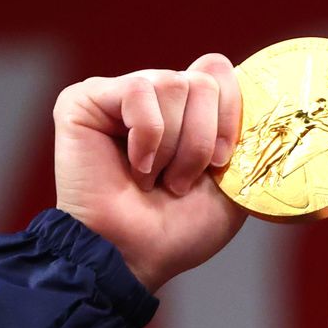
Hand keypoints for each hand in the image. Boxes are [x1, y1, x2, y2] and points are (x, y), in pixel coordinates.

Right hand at [52, 53, 245, 291]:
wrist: (134, 255)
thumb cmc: (178, 229)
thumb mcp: (232, 181)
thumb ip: (242, 129)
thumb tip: (235, 73)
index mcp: (185, 110)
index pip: (219, 71)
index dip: (229, 118)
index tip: (220, 164)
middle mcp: (152, 97)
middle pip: (202, 80)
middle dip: (199, 142)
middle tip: (178, 182)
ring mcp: (117, 96)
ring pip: (172, 84)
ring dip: (172, 146)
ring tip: (153, 179)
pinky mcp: (84, 100)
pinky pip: (138, 91)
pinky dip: (147, 137)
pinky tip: (134, 166)